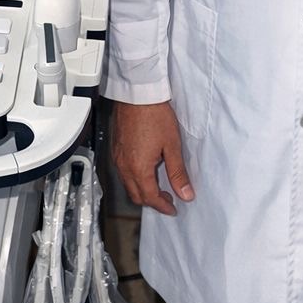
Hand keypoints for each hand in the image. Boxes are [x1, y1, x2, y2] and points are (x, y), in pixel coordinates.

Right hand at [112, 100, 193, 215]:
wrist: (138, 95)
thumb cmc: (154, 115)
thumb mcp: (172, 146)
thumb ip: (178, 173)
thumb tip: (185, 193)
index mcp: (138, 168)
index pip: (150, 197)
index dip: (163, 206)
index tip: (173, 208)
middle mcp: (124, 166)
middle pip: (136, 195)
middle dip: (152, 201)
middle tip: (168, 199)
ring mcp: (118, 157)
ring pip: (128, 184)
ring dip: (142, 190)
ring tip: (158, 186)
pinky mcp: (116, 148)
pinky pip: (123, 172)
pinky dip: (134, 179)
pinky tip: (145, 170)